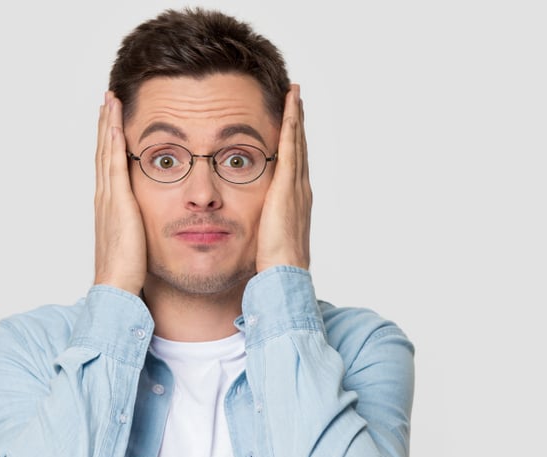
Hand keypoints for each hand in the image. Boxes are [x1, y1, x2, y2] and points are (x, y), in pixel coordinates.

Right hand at [94, 91, 146, 294]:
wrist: (116, 287)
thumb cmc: (128, 272)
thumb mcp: (136, 241)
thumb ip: (140, 227)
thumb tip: (149, 223)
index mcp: (110, 206)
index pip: (109, 165)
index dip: (109, 141)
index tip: (112, 121)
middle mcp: (105, 198)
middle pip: (104, 152)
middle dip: (106, 125)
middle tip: (107, 100)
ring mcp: (109, 199)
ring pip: (107, 153)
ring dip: (108, 125)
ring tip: (109, 102)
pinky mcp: (118, 203)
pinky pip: (115, 167)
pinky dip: (114, 144)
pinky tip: (117, 126)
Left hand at [256, 84, 311, 272]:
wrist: (284, 272)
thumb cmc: (272, 264)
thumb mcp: (265, 237)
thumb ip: (260, 224)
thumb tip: (246, 223)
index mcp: (294, 201)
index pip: (293, 163)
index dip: (293, 140)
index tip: (290, 120)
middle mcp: (300, 189)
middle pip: (298, 146)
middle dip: (297, 121)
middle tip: (296, 96)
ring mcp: (296, 186)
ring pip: (296, 142)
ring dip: (296, 116)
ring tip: (294, 93)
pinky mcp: (288, 186)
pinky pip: (290, 148)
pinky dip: (291, 126)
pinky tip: (290, 108)